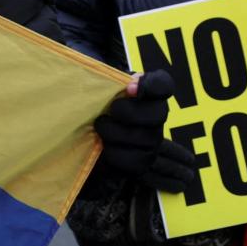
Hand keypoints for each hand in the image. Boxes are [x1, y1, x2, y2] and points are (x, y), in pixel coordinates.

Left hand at [93, 70, 200, 193]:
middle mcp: (156, 118)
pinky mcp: (140, 164)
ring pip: (143, 138)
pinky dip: (113, 152)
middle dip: (129, 112)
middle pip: (158, 114)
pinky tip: (103, 146)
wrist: (83, 138)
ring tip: (101, 127)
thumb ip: (115, 81)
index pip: (163, 85)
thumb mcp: (103, 89)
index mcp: (147, 94)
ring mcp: (152, 143)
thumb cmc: (95, 109)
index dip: (152, 85)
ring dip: (115, 132)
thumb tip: (130, 81)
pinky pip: (132, 160)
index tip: (130, 86)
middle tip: (111, 111)